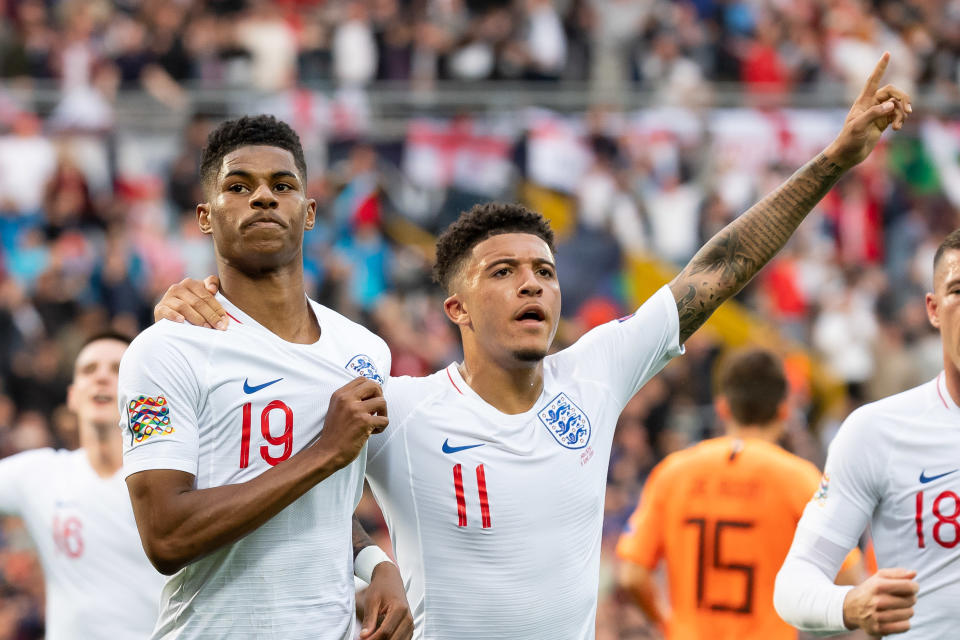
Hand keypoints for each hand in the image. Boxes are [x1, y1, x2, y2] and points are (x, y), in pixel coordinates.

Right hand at [155, 276, 227, 329]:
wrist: (169, 319)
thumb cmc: (192, 308)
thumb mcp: (202, 297)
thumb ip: (211, 286)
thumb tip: (213, 289)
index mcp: (191, 283)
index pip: (207, 296)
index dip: (218, 309)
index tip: (225, 321)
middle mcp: (178, 288)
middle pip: (198, 302)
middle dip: (211, 316)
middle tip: (219, 327)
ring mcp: (167, 297)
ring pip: (184, 306)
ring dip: (197, 318)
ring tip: (206, 328)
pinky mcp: (159, 308)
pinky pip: (167, 311)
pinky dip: (174, 316)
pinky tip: (182, 321)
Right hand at [316, 377, 388, 469]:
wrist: (327, 452)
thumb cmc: (335, 433)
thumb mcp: (337, 409)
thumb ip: (351, 400)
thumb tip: (372, 394)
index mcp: (340, 394)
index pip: (362, 379)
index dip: (371, 389)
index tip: (370, 400)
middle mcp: (347, 399)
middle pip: (374, 385)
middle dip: (380, 396)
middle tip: (376, 409)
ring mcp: (356, 410)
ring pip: (382, 401)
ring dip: (383, 413)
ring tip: (374, 423)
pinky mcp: (364, 422)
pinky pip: (384, 420)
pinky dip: (381, 427)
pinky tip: (372, 432)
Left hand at [359, 561, 413, 639]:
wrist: (390, 579)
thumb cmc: (381, 587)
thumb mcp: (371, 601)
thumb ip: (369, 620)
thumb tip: (364, 636)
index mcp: (400, 609)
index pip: (385, 632)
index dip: (372, 639)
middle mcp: (408, 618)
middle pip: (393, 639)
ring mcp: (410, 624)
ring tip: (372, 638)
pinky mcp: (409, 628)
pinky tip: (380, 638)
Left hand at [823, 52, 911, 169]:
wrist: (848, 154)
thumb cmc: (848, 139)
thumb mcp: (859, 126)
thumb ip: (875, 114)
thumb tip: (891, 105)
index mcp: (863, 101)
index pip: (873, 80)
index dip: (880, 67)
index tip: (887, 53)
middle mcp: (871, 104)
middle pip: (893, 92)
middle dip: (903, 99)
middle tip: (908, 110)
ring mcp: (878, 112)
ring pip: (897, 104)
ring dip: (902, 113)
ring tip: (898, 126)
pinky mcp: (882, 122)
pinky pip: (897, 114)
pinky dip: (900, 119)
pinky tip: (897, 128)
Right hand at [842, 568, 917, 635]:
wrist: (850, 607)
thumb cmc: (870, 590)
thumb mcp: (879, 577)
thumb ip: (897, 573)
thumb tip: (914, 573)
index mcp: (877, 586)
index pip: (908, 586)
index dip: (914, 586)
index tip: (912, 587)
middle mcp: (876, 601)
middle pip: (910, 600)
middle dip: (910, 597)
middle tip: (902, 597)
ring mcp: (877, 617)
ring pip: (909, 613)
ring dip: (907, 610)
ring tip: (898, 607)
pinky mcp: (879, 629)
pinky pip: (905, 626)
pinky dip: (904, 622)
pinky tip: (896, 617)